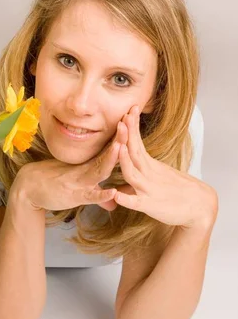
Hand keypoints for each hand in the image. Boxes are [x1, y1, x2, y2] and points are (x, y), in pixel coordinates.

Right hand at [11, 120, 128, 213]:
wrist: (28, 187)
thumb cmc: (53, 184)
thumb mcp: (79, 190)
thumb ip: (97, 195)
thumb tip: (113, 203)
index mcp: (88, 166)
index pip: (107, 150)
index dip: (120, 138)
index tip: (131, 122)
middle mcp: (85, 171)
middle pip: (106, 155)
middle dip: (119, 141)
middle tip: (129, 124)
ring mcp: (80, 183)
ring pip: (99, 171)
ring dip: (110, 159)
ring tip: (121, 148)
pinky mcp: (74, 196)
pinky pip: (90, 196)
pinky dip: (101, 195)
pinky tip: (112, 193)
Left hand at [109, 105, 218, 229]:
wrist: (201, 207)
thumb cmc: (180, 191)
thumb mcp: (159, 175)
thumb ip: (143, 168)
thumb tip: (130, 161)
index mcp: (150, 165)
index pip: (138, 143)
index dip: (131, 128)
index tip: (128, 111)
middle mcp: (148, 174)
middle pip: (134, 152)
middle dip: (128, 135)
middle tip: (123, 117)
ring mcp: (148, 189)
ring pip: (132, 174)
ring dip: (124, 161)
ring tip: (119, 147)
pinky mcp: (149, 205)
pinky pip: (135, 202)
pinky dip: (125, 199)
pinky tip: (116, 195)